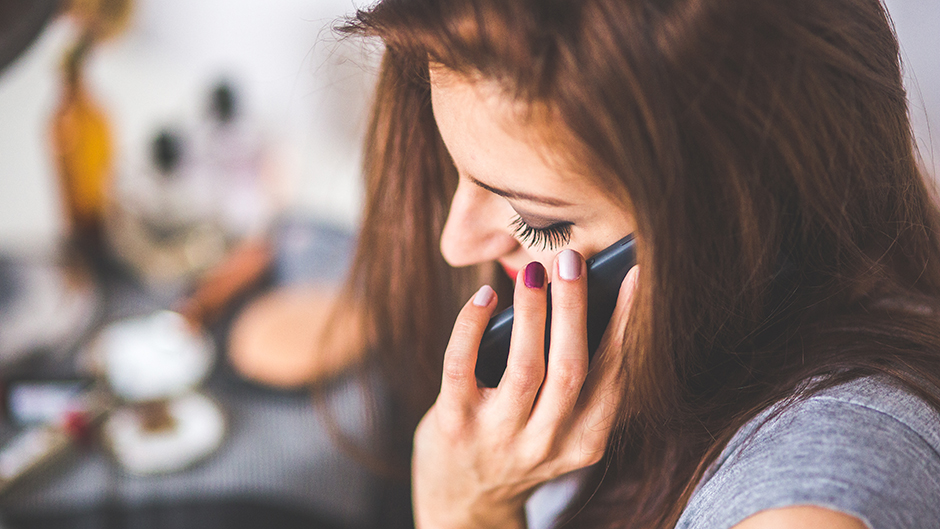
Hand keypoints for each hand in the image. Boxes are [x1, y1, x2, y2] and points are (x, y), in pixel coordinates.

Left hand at [412, 250, 639, 528]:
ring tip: (534, 271)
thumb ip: (574, 384)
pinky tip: (483, 297)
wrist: (464, 504)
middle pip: (571, 368)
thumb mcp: (559, 430)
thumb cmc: (517, 446)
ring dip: (532, 312)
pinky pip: (462, 367)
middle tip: (571, 259)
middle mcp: (546, 444)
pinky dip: (471, 326)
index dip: (624, 324)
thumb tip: (580, 299)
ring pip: (525, 367)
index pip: (612, 376)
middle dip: (574, 309)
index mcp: (584, 441)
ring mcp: (499, 437)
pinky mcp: (454, 426)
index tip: (633, 277)